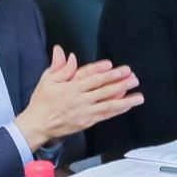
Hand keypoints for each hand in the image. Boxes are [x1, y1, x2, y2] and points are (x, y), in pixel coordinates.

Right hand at [14, 45, 142, 150]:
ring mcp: (85, 112)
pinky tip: (127, 105)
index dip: (102, 71)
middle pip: (103, 90)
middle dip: (120, 83)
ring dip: (125, 100)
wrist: (38, 124)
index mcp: (70, 87)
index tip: (113, 66)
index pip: (90, 77)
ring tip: (138, 96)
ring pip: (108, 104)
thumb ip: (59, 66)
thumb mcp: (46, 80)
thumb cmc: (42, 101)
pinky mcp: (87, 121)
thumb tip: (63, 52)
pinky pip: (105, 115)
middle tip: (133, 77)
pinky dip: (117, 110)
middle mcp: (80, 99)